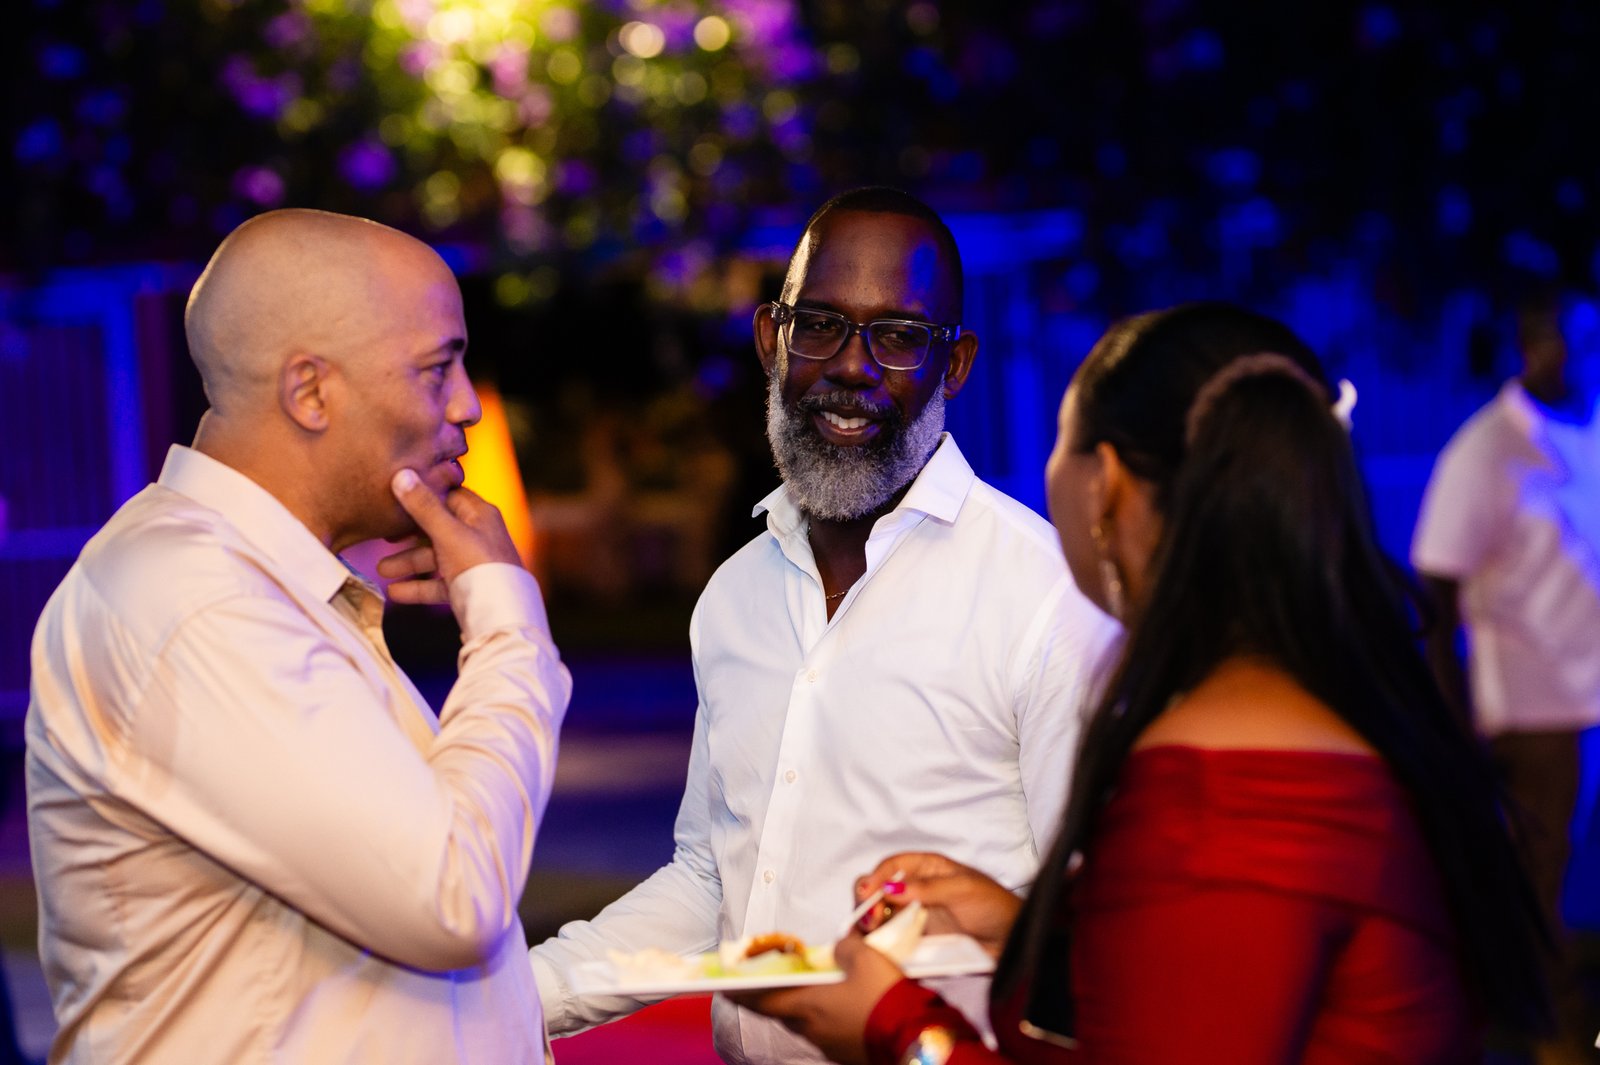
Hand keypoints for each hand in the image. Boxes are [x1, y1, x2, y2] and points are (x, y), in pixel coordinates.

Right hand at [379, 469, 521, 605]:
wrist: (503, 616)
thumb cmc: (481, 567)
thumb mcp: (449, 534)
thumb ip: (424, 507)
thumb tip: (402, 474)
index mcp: (479, 515)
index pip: (449, 495)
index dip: (423, 496)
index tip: (396, 499)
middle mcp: (478, 535)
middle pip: (437, 529)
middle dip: (408, 536)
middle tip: (383, 537)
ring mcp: (474, 563)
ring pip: (436, 558)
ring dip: (408, 563)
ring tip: (381, 570)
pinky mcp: (469, 587)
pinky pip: (439, 584)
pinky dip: (419, 587)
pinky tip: (395, 592)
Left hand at [728, 933, 903, 1064]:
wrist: (916, 1038)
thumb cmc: (885, 998)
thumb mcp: (865, 957)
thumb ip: (844, 948)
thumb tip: (839, 949)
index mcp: (807, 1005)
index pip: (760, 1000)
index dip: (740, 993)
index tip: (725, 988)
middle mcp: (812, 1029)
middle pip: (783, 1011)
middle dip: (777, 995)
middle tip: (775, 980)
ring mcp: (829, 1045)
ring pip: (807, 1021)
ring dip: (806, 1005)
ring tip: (816, 987)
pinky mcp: (847, 1053)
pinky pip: (829, 1031)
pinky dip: (828, 1016)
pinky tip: (845, 1004)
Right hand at [855, 852, 1021, 956]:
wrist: (1011, 940)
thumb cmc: (992, 906)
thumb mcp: (962, 891)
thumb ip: (927, 889)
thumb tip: (890, 888)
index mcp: (928, 868)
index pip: (893, 865)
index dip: (876, 877)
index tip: (866, 893)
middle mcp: (917, 888)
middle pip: (880, 888)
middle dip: (868, 900)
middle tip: (870, 918)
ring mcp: (916, 913)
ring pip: (882, 912)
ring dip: (870, 920)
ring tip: (870, 932)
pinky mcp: (918, 937)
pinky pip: (892, 935)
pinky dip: (880, 939)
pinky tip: (875, 945)